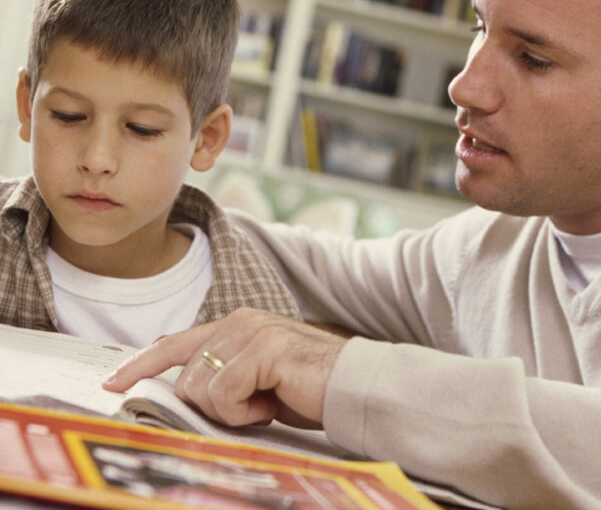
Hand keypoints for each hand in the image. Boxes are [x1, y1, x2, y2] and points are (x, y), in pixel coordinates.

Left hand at [103, 308, 347, 428]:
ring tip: (267, 403)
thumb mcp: (256, 382)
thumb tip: (185, 396)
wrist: (352, 386)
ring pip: (201, 387)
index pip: (177, 343)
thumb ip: (223, 377)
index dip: (143, 364)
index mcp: (235, 325)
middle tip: (252, 408)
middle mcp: (239, 322)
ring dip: (232, 410)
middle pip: (186, 377)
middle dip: (211, 405)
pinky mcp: (263, 350)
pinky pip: (225, 393)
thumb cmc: (307, 389)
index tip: (114, 382)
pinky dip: (244, 411)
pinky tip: (272, 404)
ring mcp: (251, 332)